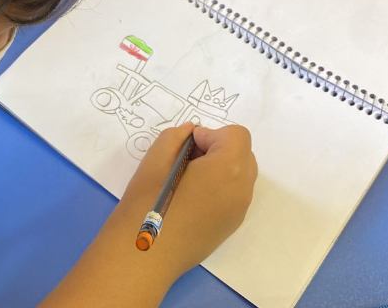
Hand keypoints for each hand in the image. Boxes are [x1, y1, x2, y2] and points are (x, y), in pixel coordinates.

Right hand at [119, 122, 257, 278]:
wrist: (144, 254)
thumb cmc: (147, 203)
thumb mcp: (155, 158)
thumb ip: (176, 136)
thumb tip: (191, 134)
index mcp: (228, 168)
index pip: (236, 135)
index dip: (210, 135)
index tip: (186, 148)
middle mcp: (242, 189)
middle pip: (243, 154)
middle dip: (218, 150)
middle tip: (186, 162)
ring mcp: (239, 211)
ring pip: (240, 176)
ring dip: (220, 169)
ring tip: (187, 182)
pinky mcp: (230, 227)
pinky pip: (233, 196)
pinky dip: (219, 188)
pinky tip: (190, 201)